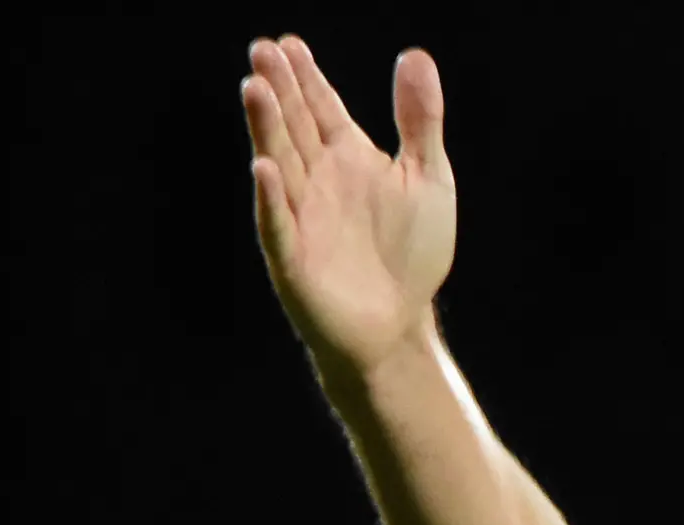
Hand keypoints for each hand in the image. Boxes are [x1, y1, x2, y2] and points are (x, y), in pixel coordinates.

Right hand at [241, 35, 455, 381]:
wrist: (398, 324)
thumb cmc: (412, 253)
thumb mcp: (428, 178)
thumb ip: (420, 120)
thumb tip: (415, 55)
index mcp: (347, 157)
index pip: (321, 108)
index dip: (306, 76)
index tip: (289, 42)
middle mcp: (318, 180)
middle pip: (295, 126)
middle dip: (280, 90)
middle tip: (263, 50)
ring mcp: (301, 215)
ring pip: (281, 163)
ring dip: (267, 129)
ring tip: (255, 89)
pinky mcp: (293, 257)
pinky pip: (279, 223)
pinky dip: (273, 197)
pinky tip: (264, 168)